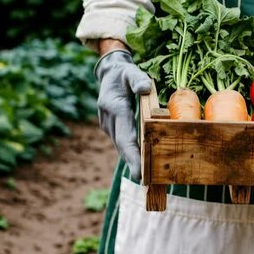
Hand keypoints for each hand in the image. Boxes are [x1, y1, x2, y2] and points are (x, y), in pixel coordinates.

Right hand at [95, 48, 151, 179]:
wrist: (108, 74)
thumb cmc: (124, 74)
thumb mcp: (131, 71)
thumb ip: (138, 79)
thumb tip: (145, 88)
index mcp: (114, 107)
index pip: (125, 135)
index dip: (133, 155)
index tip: (139, 171)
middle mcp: (108, 119)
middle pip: (123, 146)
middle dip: (133, 164)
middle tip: (144, 182)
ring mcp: (107, 125)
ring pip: (121, 146)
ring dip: (132, 161)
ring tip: (145, 178)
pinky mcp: (110, 128)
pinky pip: (122, 143)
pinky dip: (130, 154)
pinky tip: (141, 165)